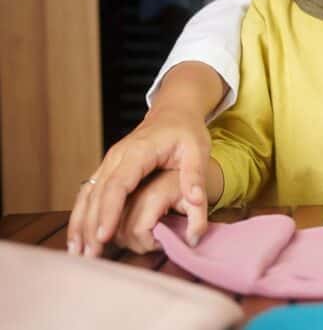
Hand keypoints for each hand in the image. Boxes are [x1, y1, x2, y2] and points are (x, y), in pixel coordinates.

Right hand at [68, 103, 210, 256]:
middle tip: (90, 255)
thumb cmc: (187, 131)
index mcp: (138, 152)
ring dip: (80, 223)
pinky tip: (78, 237)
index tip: (104, 235)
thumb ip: (196, 174)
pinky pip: (89, 193)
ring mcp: (109, 163)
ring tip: (79, 253)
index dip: (109, 211)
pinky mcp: (108, 169)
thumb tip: (196, 199)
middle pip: (97, 193)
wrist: (173, 112)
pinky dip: (81, 215)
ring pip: (87, 194)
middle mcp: (117, 157)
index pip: (118, 184)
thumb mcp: (198, 149)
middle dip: (91, 225)